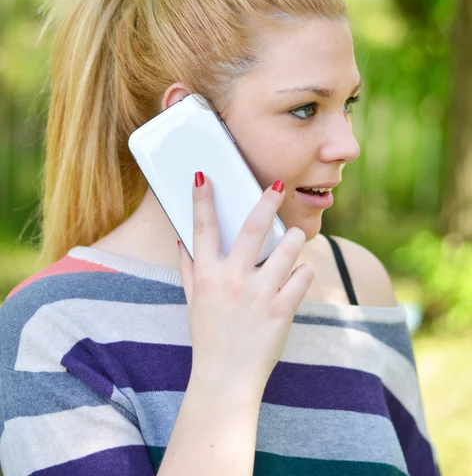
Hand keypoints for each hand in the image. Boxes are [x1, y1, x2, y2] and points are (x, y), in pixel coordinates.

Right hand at [177, 172, 314, 402]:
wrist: (226, 378)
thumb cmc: (208, 336)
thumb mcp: (194, 301)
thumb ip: (189, 268)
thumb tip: (182, 239)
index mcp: (208, 275)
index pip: (203, 229)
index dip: (202, 200)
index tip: (204, 176)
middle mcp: (233, 280)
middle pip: (253, 228)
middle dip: (267, 201)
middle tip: (279, 185)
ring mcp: (260, 294)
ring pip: (288, 248)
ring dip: (294, 238)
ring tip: (294, 239)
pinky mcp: (283, 309)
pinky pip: (303, 275)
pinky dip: (304, 271)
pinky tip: (298, 275)